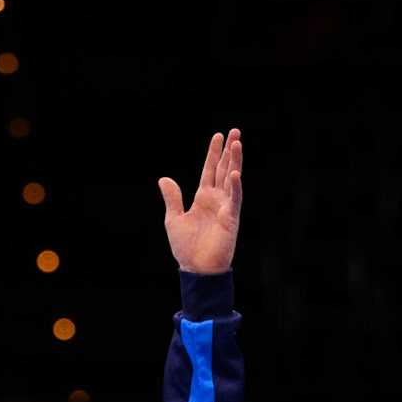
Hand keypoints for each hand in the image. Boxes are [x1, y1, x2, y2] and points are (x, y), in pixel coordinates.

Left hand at [158, 129, 242, 275]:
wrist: (196, 270)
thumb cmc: (186, 249)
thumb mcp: (174, 219)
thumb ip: (172, 198)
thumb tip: (163, 179)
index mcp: (203, 198)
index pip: (210, 170)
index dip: (214, 153)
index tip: (218, 136)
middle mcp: (216, 200)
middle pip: (223, 170)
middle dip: (229, 151)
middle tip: (235, 131)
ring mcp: (225, 208)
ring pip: (232, 180)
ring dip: (235, 162)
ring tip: (237, 143)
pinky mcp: (231, 219)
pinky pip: (234, 200)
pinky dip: (235, 187)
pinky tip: (234, 173)